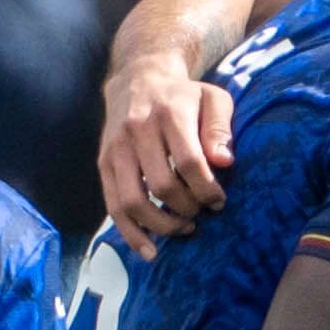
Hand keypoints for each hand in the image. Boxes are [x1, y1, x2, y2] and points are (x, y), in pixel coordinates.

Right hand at [100, 60, 234, 243]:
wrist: (137, 79)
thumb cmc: (183, 96)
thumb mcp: (212, 98)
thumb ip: (220, 127)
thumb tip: (225, 162)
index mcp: (169, 113)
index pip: (189, 162)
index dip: (207, 189)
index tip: (219, 201)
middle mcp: (137, 130)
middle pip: (162, 185)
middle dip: (188, 208)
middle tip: (202, 214)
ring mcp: (116, 149)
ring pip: (133, 201)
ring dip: (161, 225)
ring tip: (184, 229)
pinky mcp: (104, 163)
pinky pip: (113, 206)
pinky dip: (131, 233)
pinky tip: (150, 250)